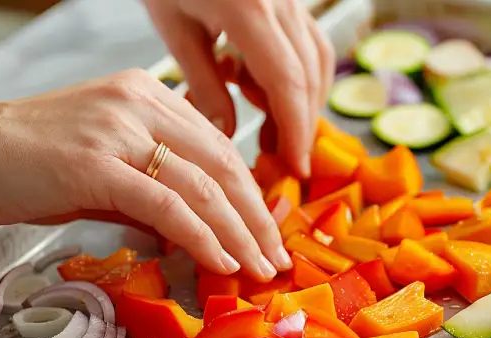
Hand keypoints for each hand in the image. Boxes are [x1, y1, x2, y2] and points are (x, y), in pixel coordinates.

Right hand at [0, 70, 290, 280]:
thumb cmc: (26, 161)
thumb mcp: (104, 167)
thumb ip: (150, 190)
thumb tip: (190, 230)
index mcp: (147, 98)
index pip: (218, 148)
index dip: (249, 194)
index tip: (265, 231)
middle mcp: (140, 105)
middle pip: (223, 166)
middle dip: (256, 219)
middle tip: (274, 257)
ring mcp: (120, 131)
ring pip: (203, 186)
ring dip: (239, 234)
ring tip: (259, 269)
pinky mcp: (98, 164)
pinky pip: (166, 204)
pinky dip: (200, 236)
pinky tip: (220, 261)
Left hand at [144, 0, 334, 176]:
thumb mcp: (175, 29)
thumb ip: (205, 84)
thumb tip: (226, 135)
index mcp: (249, 11)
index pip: (287, 85)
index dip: (296, 132)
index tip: (295, 169)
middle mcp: (280, 3)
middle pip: (308, 78)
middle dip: (299, 125)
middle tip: (280, 162)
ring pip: (315, 61)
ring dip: (301, 103)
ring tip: (271, 133)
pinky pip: (307, 43)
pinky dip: (297, 77)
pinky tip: (264, 92)